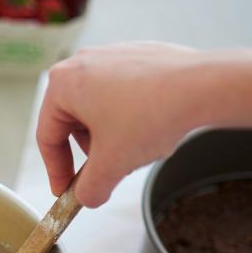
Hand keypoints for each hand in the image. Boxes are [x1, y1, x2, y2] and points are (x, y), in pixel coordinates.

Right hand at [36, 42, 251, 206]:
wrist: (204, 88)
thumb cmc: (151, 115)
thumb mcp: (111, 165)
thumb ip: (89, 188)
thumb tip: (86, 196)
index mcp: (62, 84)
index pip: (48, 138)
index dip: (56, 170)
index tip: (64, 189)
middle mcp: (81, 63)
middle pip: (72, 122)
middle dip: (88, 151)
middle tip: (105, 170)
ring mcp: (111, 56)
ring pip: (97, 108)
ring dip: (109, 134)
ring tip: (133, 147)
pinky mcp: (137, 55)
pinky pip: (121, 93)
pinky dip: (128, 115)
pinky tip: (148, 127)